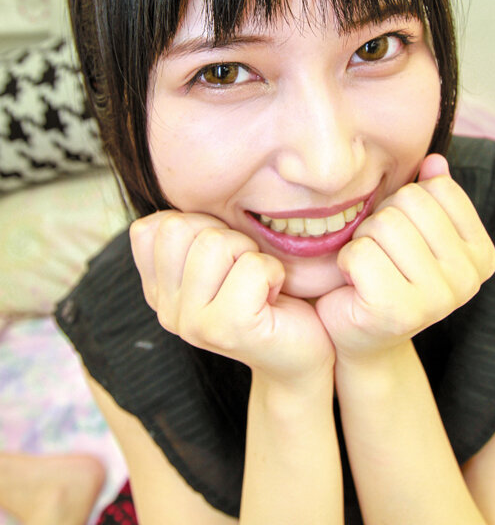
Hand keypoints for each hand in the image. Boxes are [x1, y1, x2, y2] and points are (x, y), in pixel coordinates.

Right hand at [130, 211, 333, 385]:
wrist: (302, 350)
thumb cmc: (264, 293)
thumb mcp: (221, 256)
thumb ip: (191, 231)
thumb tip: (180, 186)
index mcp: (158, 289)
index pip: (151, 227)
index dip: (198, 225)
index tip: (223, 256)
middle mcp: (165, 310)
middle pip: (180, 227)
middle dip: (227, 236)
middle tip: (246, 270)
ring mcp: (192, 324)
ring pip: (215, 243)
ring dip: (251, 254)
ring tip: (260, 283)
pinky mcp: (227, 330)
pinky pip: (251, 268)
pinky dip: (272, 272)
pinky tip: (274, 296)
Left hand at [315, 155, 494, 362]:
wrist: (360, 332)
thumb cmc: (385, 272)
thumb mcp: (412, 230)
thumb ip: (430, 196)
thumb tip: (435, 160)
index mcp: (480, 254)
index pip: (439, 189)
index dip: (406, 204)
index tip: (401, 236)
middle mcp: (468, 280)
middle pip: (409, 203)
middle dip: (381, 220)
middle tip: (379, 252)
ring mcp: (438, 299)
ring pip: (384, 225)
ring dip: (363, 240)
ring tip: (367, 267)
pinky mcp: (397, 311)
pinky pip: (360, 253)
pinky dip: (347, 261)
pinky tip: (355, 283)